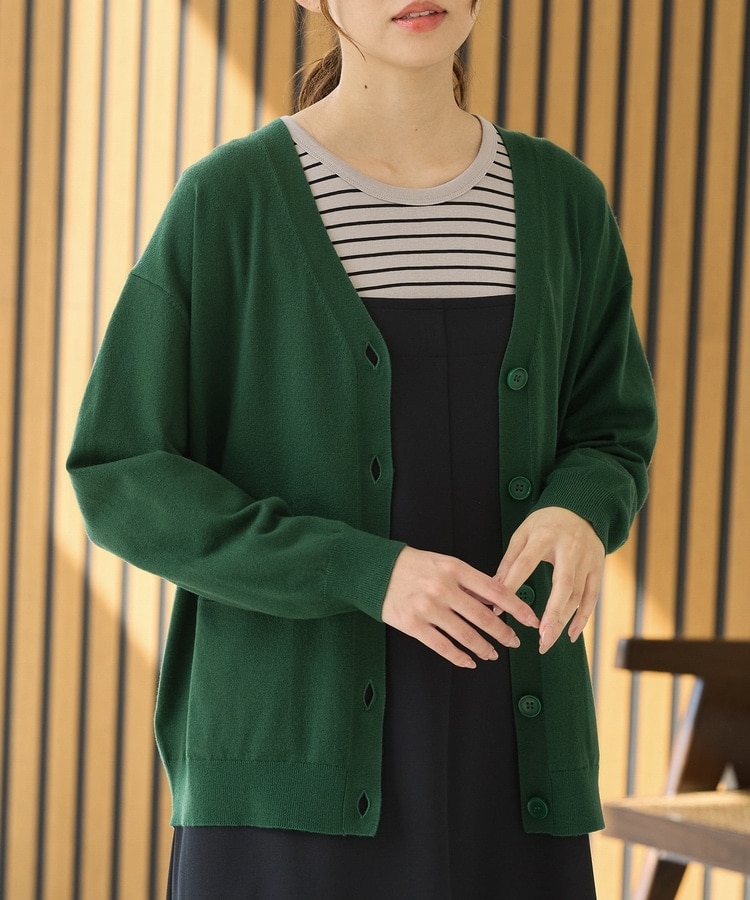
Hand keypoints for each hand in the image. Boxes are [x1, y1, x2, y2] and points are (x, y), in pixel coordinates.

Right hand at [381, 546, 539, 668]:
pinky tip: (469, 661)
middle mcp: (443, 588)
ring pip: (466, 635)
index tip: (530, 619)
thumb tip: (496, 602)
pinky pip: (443, 646)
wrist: (375, 570)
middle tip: (513, 641)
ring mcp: (428, 608)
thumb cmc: (413, 566)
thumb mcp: (444, 563)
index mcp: (454, 569)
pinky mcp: (413, 625)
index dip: (517, 607)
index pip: (495, 590)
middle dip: (503, 633)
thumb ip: (468, 581)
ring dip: (484, 648)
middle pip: (484, 617)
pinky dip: (460, 657)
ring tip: (492, 654)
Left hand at [494, 507, 604, 653]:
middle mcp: (570, 549)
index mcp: (545, 537)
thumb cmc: (547, 522)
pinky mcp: (597, 569)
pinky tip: (572, 634)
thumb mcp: (523, 532)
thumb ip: (510, 559)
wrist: (582, 508)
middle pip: (562, 585)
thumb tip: (495, 586)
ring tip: (547, 641)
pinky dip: (583, 618)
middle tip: (540, 639)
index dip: (511, 586)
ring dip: (563, 621)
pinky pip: (591, 597)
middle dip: (552, 615)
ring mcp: (587, 560)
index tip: (498, 608)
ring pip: (577, 596)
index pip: (525, 564)